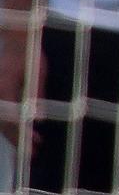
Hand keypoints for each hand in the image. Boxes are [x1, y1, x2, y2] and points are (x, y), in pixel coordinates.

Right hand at [0, 31, 38, 152]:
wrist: (16, 41)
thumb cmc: (28, 54)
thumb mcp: (37, 72)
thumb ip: (36, 94)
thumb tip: (37, 118)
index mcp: (3, 89)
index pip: (12, 119)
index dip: (22, 135)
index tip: (32, 147)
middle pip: (5, 124)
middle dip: (19, 139)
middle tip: (33, 153)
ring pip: (3, 120)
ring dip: (17, 133)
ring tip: (34, 144)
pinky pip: (4, 112)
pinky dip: (14, 123)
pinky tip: (28, 129)